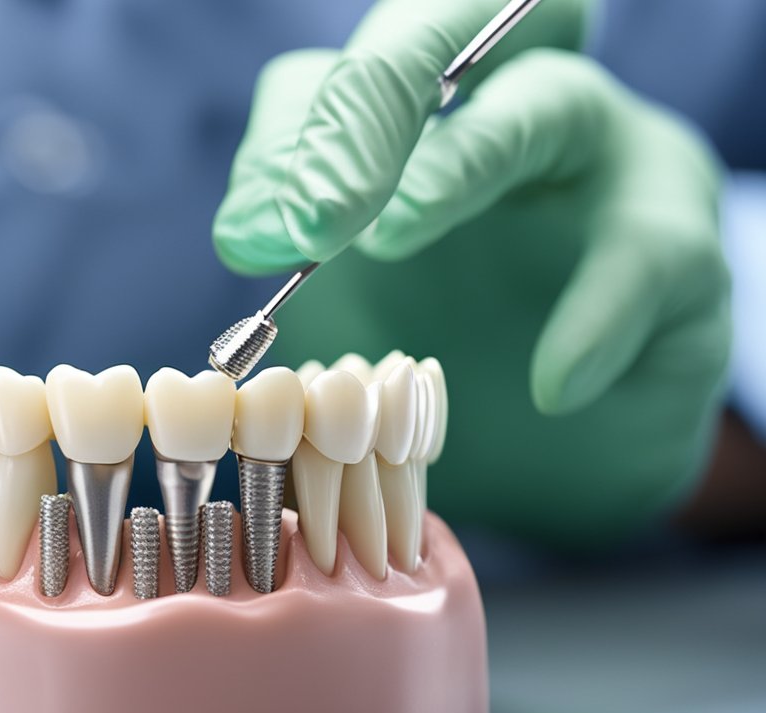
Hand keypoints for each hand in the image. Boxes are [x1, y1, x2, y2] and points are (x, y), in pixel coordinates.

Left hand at [213, 0, 730, 545]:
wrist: (552, 458)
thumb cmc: (443, 368)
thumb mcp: (353, 314)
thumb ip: (305, 264)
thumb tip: (245, 231)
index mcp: (412, 132)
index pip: (337, 83)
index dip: (286, 144)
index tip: (248, 239)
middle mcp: (505, 113)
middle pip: (441, 40)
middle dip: (366, 109)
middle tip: (315, 214)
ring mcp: (603, 165)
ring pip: (547, 107)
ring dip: (460, 166)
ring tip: (392, 237)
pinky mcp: (681, 250)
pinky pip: (646, 258)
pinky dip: (595, 318)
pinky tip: (552, 384)